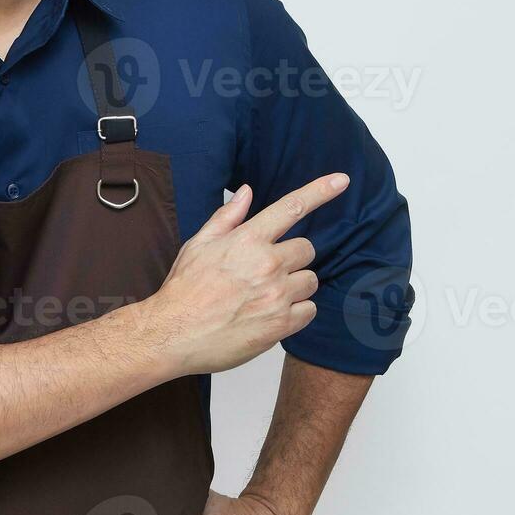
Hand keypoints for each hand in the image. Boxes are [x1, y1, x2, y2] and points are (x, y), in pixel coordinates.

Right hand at [145, 174, 349, 376]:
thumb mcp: (199, 244)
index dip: (320, 191)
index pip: (292, 207)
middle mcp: (267, 264)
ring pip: (310, 281)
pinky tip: (271, 315)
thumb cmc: (184, 290)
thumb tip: (247, 192)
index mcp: (248, 240)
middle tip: (268, 273)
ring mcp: (277, 295)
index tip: (341, 180)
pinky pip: (309, 310)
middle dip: (293, 259)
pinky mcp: (281, 324)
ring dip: (295, 286)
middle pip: (307, 249)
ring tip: (266, 297)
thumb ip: (227, 217)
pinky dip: (296, 312)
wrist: (173, 334)